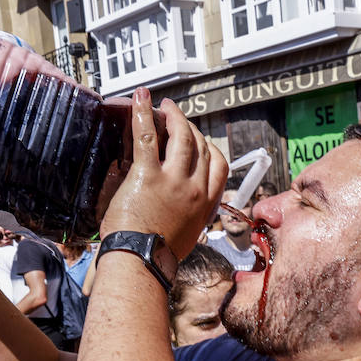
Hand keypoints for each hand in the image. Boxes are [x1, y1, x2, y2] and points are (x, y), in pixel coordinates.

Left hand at [100, 89, 227, 259]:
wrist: (141, 262)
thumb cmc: (157, 255)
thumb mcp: (187, 235)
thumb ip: (191, 215)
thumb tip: (184, 208)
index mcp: (206, 204)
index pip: (219, 165)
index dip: (209, 146)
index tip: (199, 140)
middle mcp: (195, 189)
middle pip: (201, 146)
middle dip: (189, 128)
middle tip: (175, 118)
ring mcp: (174, 181)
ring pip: (181, 137)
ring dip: (174, 117)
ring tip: (164, 107)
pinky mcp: (148, 175)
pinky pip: (148, 136)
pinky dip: (144, 113)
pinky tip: (142, 98)